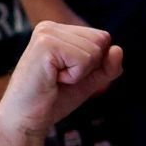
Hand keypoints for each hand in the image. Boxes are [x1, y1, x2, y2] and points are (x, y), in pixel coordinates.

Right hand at [0, 22, 124, 145]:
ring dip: (80, 73)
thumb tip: (118, 49)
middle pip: (101, 41)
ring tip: (55, 79)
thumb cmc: (54, 100)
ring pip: (94, 50)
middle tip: (61, 78)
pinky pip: (84, 59)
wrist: (27, 119)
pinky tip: (53, 79)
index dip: (94, 64)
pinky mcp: (46, 44)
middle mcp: (51, 27)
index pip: (102, 38)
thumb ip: (107, 66)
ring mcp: (47, 33)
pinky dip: (74, 76)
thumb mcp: (88, 80)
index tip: (68, 75)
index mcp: (59, 31)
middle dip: (89, 67)